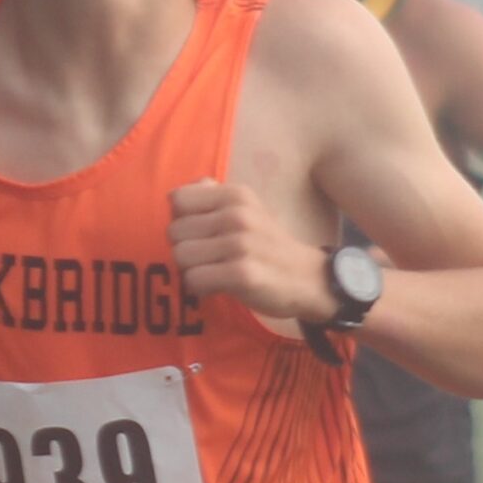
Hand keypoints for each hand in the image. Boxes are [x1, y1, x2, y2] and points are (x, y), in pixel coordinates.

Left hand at [167, 181, 329, 322]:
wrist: (308, 279)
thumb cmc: (267, 245)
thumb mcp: (247, 210)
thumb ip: (212, 197)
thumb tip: (175, 194)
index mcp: (236, 195)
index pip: (178, 199)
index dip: (183, 220)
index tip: (201, 235)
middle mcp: (237, 214)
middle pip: (174, 231)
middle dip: (185, 249)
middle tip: (209, 259)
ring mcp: (241, 244)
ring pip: (180, 256)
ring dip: (191, 270)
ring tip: (213, 272)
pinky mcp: (242, 273)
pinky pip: (194, 280)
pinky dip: (200, 288)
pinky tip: (217, 287)